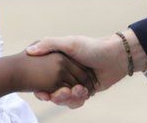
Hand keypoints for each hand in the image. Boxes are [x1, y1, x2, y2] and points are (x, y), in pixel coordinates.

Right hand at [26, 30, 145, 107]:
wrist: (116, 57)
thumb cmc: (93, 47)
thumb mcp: (70, 43)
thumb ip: (49, 45)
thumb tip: (29, 51)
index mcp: (58, 62)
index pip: (42, 79)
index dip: (40, 89)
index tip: (41, 93)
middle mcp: (65, 74)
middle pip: (52, 92)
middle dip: (56, 96)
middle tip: (62, 93)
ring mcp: (75, 83)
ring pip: (64, 99)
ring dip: (68, 99)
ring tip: (78, 91)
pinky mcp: (85, 92)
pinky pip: (76, 102)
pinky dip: (78, 100)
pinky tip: (84, 92)